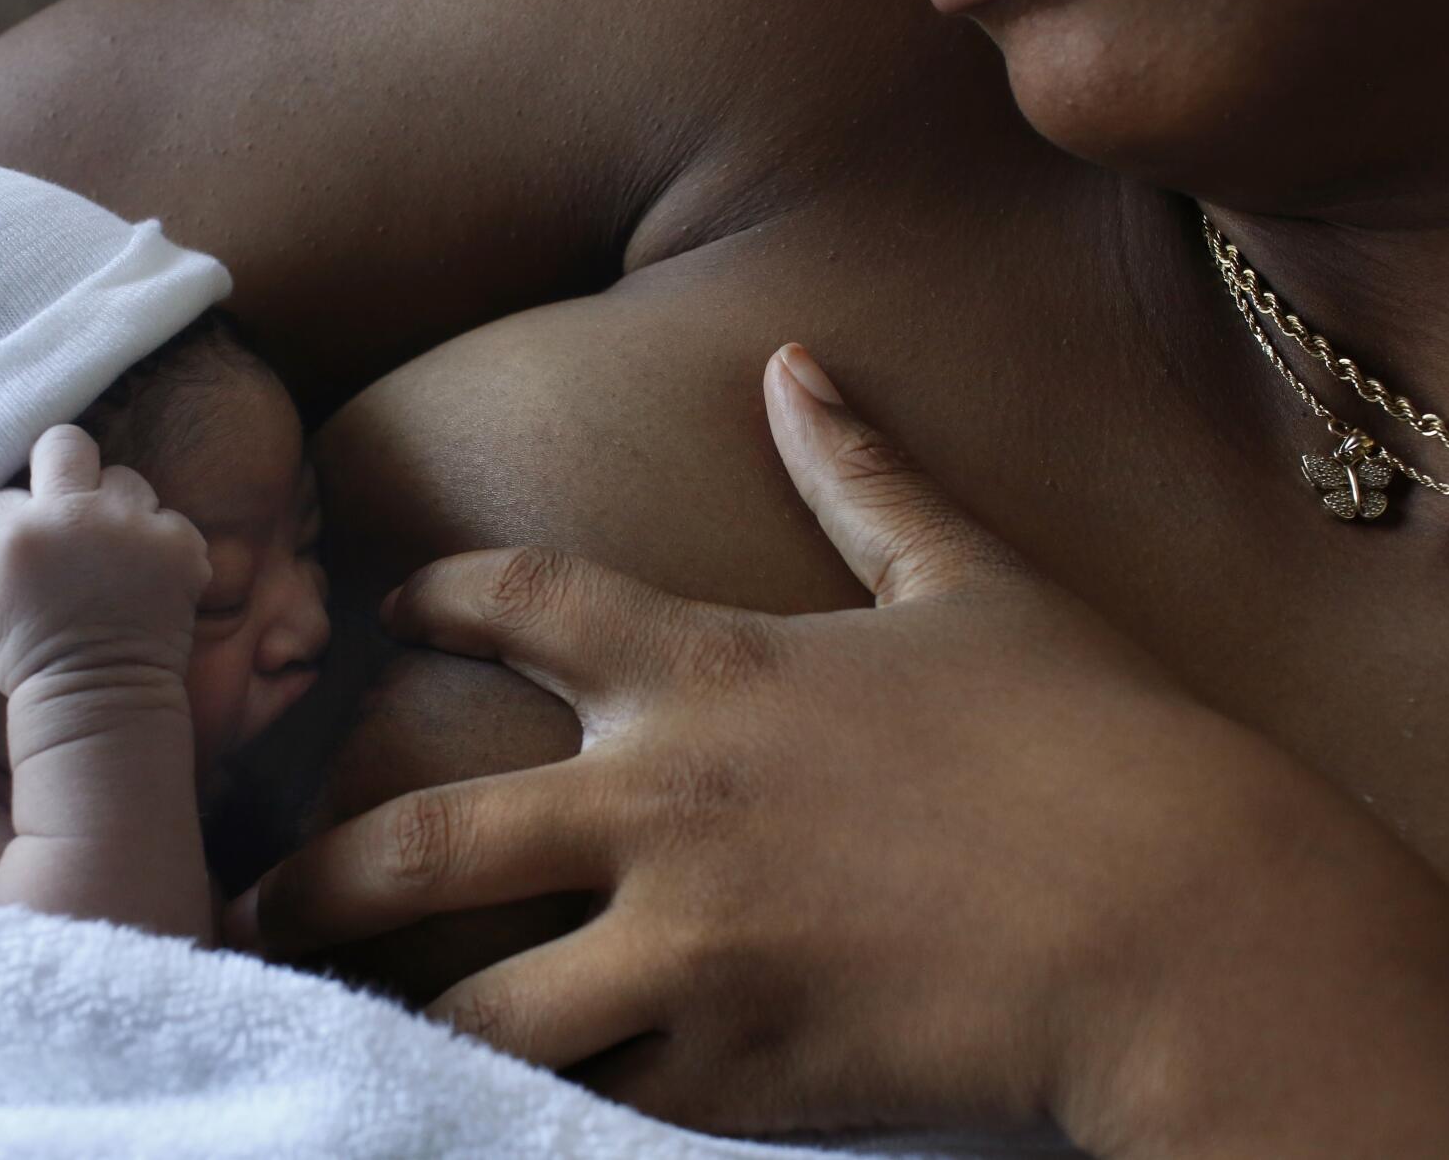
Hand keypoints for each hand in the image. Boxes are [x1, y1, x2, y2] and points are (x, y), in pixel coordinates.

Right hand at [0, 425, 210, 696]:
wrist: (100, 696)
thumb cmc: (22, 663)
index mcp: (15, 532)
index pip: (3, 495)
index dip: (7, 526)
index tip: (20, 559)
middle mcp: (75, 516)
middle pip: (66, 442)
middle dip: (60, 466)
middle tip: (64, 506)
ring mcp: (133, 526)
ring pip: (123, 479)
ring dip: (113, 508)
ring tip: (109, 551)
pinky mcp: (179, 543)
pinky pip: (167, 517)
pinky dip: (157, 541)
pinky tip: (144, 573)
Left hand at [233, 349, 1448, 1152]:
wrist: (1191, 923)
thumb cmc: (1095, 739)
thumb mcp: (976, 582)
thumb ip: (865, 475)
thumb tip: (796, 361)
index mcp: (713, 671)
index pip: (521, 602)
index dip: (431, 592)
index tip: (385, 607)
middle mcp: (667, 807)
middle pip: (429, 834)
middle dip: (320, 865)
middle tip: (258, 886)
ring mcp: (691, 949)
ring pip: (479, 997)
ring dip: (390, 1002)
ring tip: (326, 1009)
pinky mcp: (739, 1068)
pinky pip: (597, 1088)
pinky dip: (538, 1087)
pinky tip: (480, 1088)